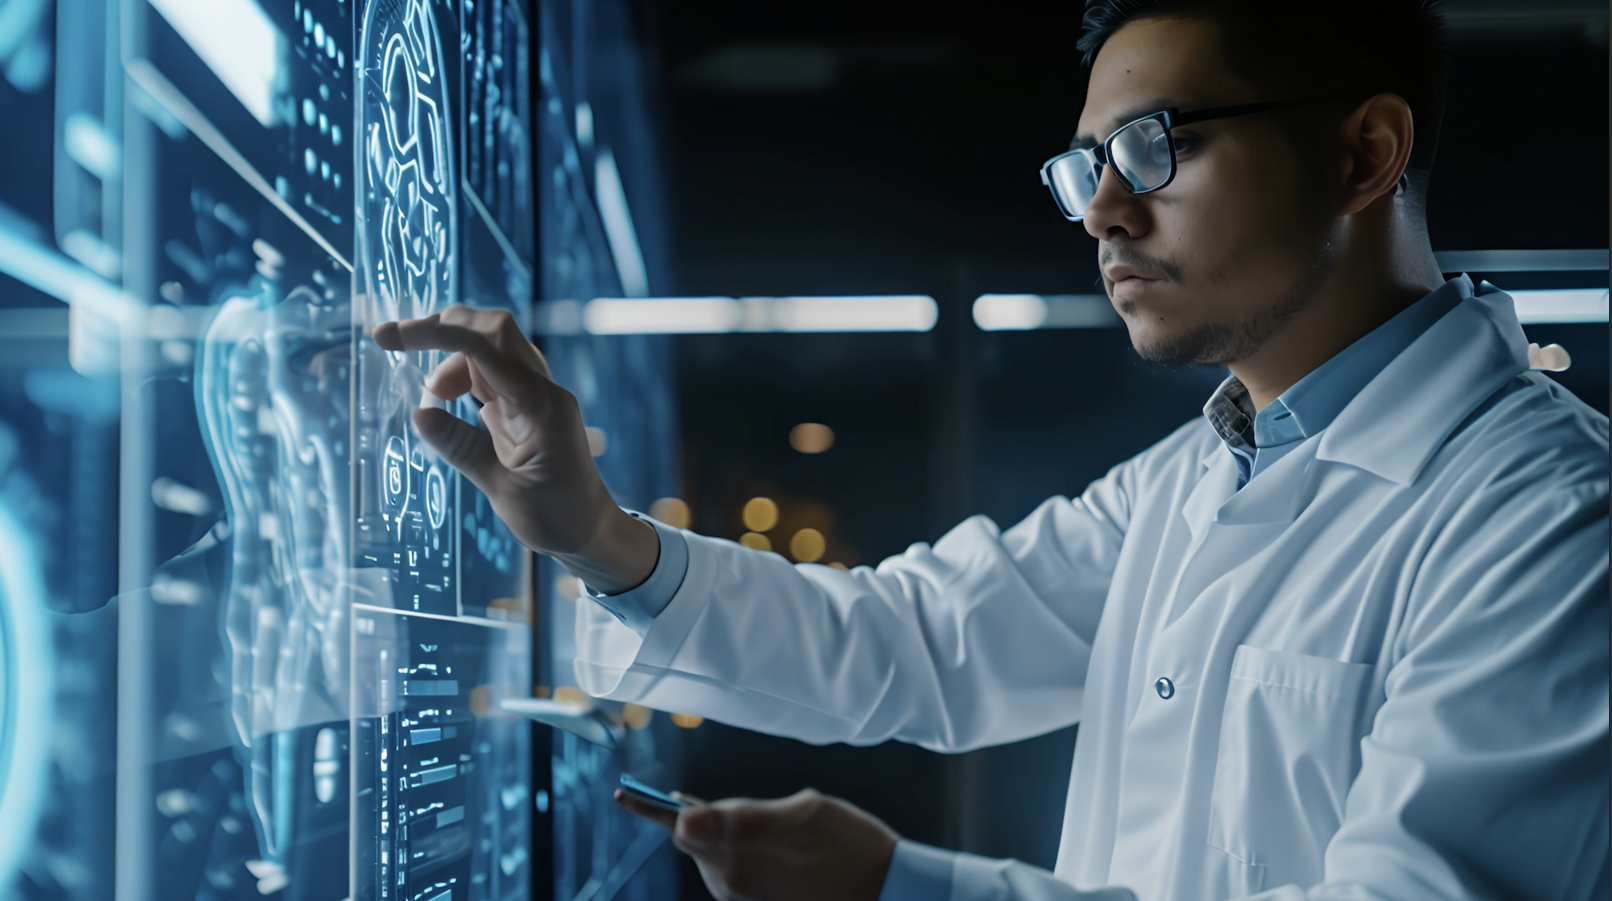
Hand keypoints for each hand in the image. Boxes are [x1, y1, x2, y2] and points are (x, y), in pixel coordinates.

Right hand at [372, 306, 656, 592]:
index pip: (484, 348)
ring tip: (431, 396)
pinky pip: (493, 370)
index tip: (387, 336)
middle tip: (395, 342)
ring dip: (450, 357)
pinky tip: (444, 397)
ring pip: (491, 346)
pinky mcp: (529, 403)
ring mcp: (538, 393)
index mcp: (540, 406)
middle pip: (493, 329)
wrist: (591, 530)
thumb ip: (461, 448)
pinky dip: (462, 373)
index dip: (434, 333)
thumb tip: (419, 412)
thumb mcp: (500, 490)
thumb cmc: (554, 517)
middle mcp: (543, 390)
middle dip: (442, 326)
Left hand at [614, 787, 898, 900]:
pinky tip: (777, 853)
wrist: (886, 894)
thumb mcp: (801, 812)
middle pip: (695, 839)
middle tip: (750, 808)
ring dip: (728, 840)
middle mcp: (731, 879)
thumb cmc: (849, 844)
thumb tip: (683, 817)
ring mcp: (742, 898)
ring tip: (778, 832)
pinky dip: (742, 858)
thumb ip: (738, 815)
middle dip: (706, 820)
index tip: (623, 794)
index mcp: (740, 845)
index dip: (648, 807)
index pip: (677, 824)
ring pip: (715, 858)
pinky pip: (733, 876)